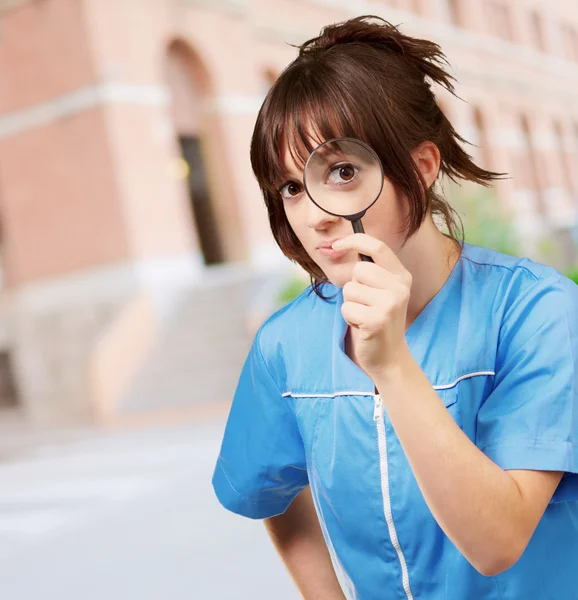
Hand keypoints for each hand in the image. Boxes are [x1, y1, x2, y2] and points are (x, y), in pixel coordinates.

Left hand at [333, 233, 411, 377]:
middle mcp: (399, 287)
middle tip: (365, 304)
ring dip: (350, 305)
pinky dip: (348, 318)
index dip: (354, 241)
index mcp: (401, 276)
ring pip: (349, 290)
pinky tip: (362, 326)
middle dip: (353, 288)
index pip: (378, 247)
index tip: (336, 245)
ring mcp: (390, 303)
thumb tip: (334, 245)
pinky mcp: (377, 319)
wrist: (389, 357)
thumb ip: (368, 271)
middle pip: (358, 271)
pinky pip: (346, 308)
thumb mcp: (380, 291)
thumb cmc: (377, 320)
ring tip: (364, 316)